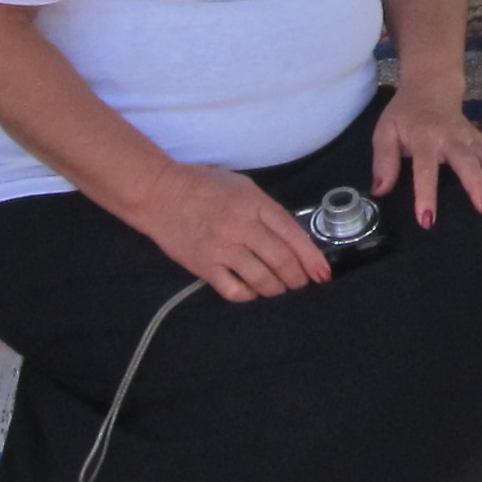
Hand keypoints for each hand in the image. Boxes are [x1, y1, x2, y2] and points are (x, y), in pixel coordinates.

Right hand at [124, 157, 332, 300]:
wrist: (159, 192)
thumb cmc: (203, 186)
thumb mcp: (243, 187)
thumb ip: (267, 210)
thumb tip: (291, 237)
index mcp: (255, 203)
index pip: (293, 235)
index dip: (312, 258)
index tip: (322, 273)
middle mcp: (241, 226)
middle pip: (282, 261)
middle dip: (298, 278)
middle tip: (301, 284)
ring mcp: (222, 248)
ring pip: (262, 279)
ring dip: (277, 290)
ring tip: (280, 290)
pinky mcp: (203, 266)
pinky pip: (234, 290)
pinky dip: (250, 296)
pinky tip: (253, 292)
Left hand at [370, 76, 481, 226]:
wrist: (431, 87)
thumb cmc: (406, 115)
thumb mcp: (385, 132)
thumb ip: (384, 161)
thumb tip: (380, 190)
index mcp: (426, 138)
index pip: (425, 168)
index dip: (426, 194)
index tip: (428, 220)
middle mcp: (453, 139)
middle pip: (468, 161)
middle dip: (478, 184)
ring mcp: (473, 140)